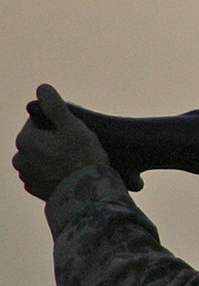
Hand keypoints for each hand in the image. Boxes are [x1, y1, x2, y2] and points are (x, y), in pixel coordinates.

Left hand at [13, 84, 108, 200]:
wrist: (91, 196)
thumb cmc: (83, 159)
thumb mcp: (72, 126)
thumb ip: (54, 105)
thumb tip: (42, 88)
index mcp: (25, 140)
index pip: (38, 123)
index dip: (57, 125)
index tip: (73, 134)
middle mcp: (20, 159)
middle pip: (39, 142)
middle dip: (53, 143)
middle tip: (76, 150)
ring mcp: (28, 178)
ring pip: (40, 160)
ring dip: (52, 160)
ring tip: (74, 165)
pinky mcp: (37, 192)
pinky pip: (44, 178)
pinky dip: (53, 176)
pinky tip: (69, 177)